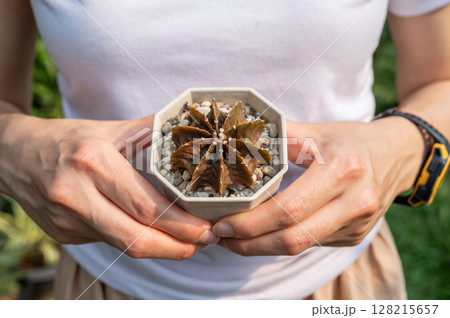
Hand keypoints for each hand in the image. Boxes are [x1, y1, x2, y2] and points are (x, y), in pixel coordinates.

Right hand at [0, 114, 217, 259]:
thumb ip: (150, 134)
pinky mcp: (63, 235)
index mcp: (92, 163)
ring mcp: (66, 220)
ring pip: (122, 246)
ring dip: (161, 249)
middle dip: (177, 246)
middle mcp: (75, 194)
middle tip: (205, 241)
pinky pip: (109, 242)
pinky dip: (137, 241)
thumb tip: (192, 136)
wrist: (14, 154)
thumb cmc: (68, 138)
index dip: (180, 224)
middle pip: (135, 237)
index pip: (144, 205)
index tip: (206, 228)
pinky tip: (155, 234)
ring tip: (188, 242)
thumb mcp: (109, 129)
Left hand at [212, 118, 423, 255]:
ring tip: (233, 238)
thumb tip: (237, 139)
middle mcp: (355, 202)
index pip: (290, 209)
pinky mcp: (355, 236)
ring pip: (300, 246)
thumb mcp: (317, 131)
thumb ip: (279, 136)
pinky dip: (281, 242)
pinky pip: (310, 244)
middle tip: (221, 235)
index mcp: (344, 169)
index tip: (223, 223)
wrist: (398, 155)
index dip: (252, 223)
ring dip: (262, 246)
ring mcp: (357, 224)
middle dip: (250, 243)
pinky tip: (262, 233)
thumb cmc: (352, 140)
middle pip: (293, 238)